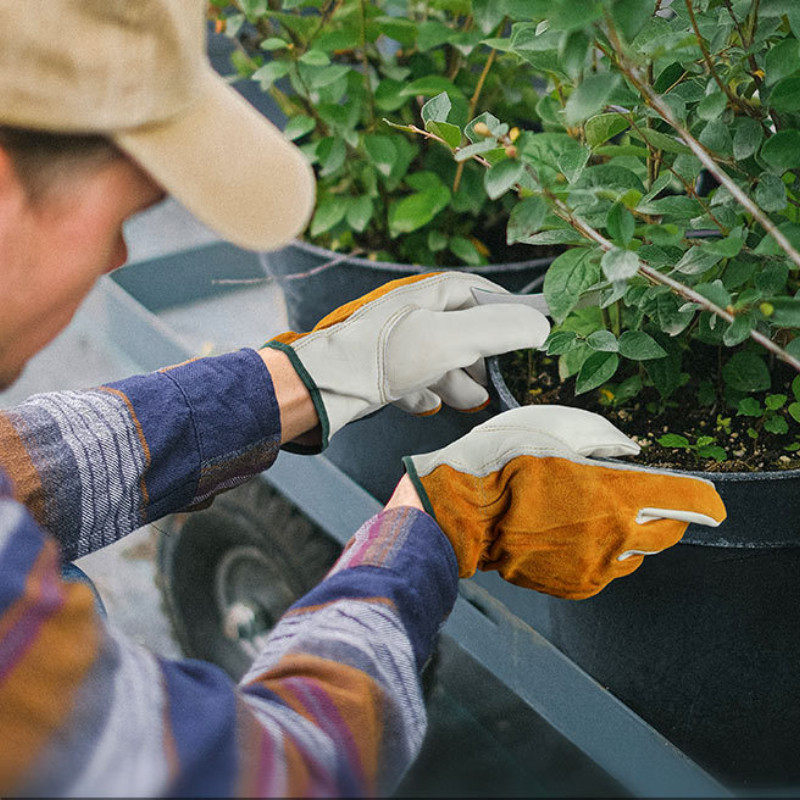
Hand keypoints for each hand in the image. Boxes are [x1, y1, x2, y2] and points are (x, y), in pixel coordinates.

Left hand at [264, 272, 549, 450]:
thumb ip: (498, 329)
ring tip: (468, 401)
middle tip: (497, 382)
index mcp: (434, 294)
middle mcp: (416, 314)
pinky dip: (425, 392)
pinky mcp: (382, 370)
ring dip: (457, 380)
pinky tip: (427, 404)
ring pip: (441, 359)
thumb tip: (542, 325)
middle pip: (464, 332)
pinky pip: (414, 379)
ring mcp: (398, 343)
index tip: (532, 337)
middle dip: (482, 359)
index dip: (509, 314)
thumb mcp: (451, 339)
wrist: (324, 387)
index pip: (483, 295)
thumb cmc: (386, 355)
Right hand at [402, 405, 726, 598]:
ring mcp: (593, 568)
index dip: (703, 498)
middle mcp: (613, 539)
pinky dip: (598, 553)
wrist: (460, 510)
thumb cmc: (503, 461)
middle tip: (643, 498)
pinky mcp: (573, 586)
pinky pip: (603, 570)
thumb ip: (604, 436)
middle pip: (668, 533)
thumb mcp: (555, 426)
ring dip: (627, 535)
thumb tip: (632, 452)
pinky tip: (567, 532)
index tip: (707, 497)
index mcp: (615, 496)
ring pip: (634, 554)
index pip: (687, 502)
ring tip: (590, 512)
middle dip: (665, 515)